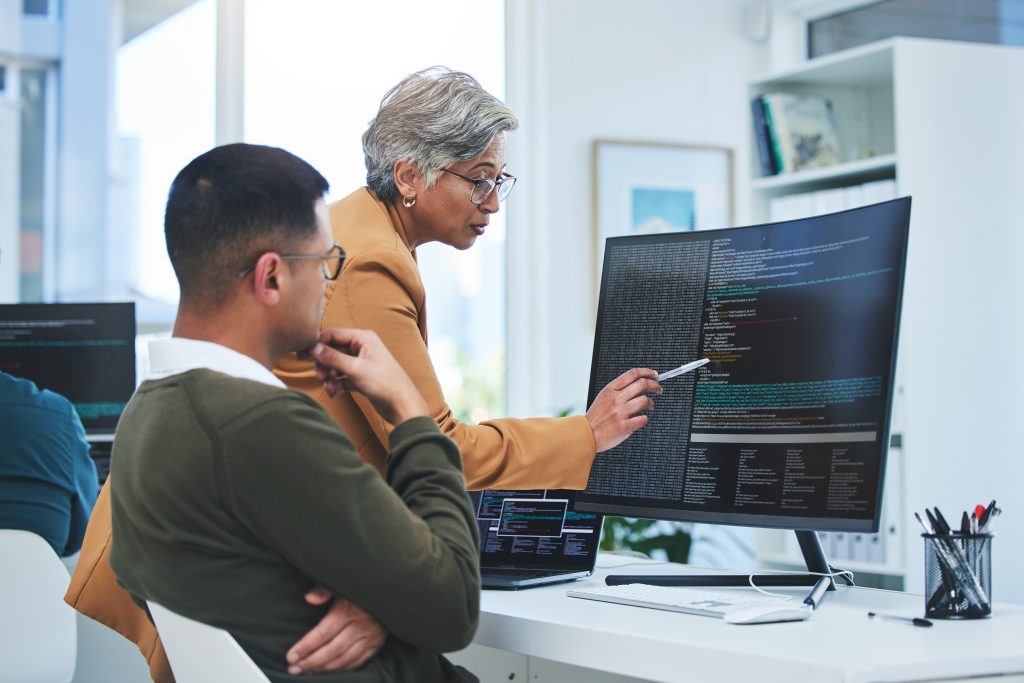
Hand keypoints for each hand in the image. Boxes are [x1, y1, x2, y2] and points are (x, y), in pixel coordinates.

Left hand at [285, 587, 386, 674]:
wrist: (390, 593)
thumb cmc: (361, 588)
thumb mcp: (342, 583)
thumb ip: (324, 590)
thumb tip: (308, 598)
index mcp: (348, 611)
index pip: (323, 633)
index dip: (306, 646)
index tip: (291, 655)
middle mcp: (360, 627)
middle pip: (332, 650)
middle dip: (310, 661)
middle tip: (294, 669)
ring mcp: (369, 638)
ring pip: (343, 659)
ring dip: (323, 668)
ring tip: (306, 671)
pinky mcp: (376, 645)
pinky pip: (356, 662)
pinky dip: (341, 669)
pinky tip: (327, 670)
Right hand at [308, 328, 427, 424]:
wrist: (402, 405)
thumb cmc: (385, 383)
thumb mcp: (355, 369)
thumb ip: (332, 357)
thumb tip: (313, 347)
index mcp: (363, 338)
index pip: (333, 334)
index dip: (316, 344)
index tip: (301, 355)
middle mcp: (363, 348)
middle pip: (332, 350)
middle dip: (324, 364)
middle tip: (320, 377)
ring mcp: (362, 363)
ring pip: (336, 365)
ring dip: (329, 376)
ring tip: (329, 388)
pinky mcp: (362, 377)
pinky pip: (342, 377)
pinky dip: (336, 384)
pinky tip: (334, 393)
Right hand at [585, 368, 660, 451]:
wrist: (586, 434)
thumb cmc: (596, 417)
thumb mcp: (604, 397)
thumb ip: (620, 390)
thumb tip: (640, 385)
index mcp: (610, 389)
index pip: (633, 374)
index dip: (647, 372)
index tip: (654, 375)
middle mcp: (616, 399)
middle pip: (642, 384)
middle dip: (655, 386)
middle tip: (658, 389)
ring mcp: (620, 413)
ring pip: (645, 400)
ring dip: (651, 403)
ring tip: (650, 406)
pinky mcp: (624, 427)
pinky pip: (643, 419)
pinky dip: (645, 419)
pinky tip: (640, 419)